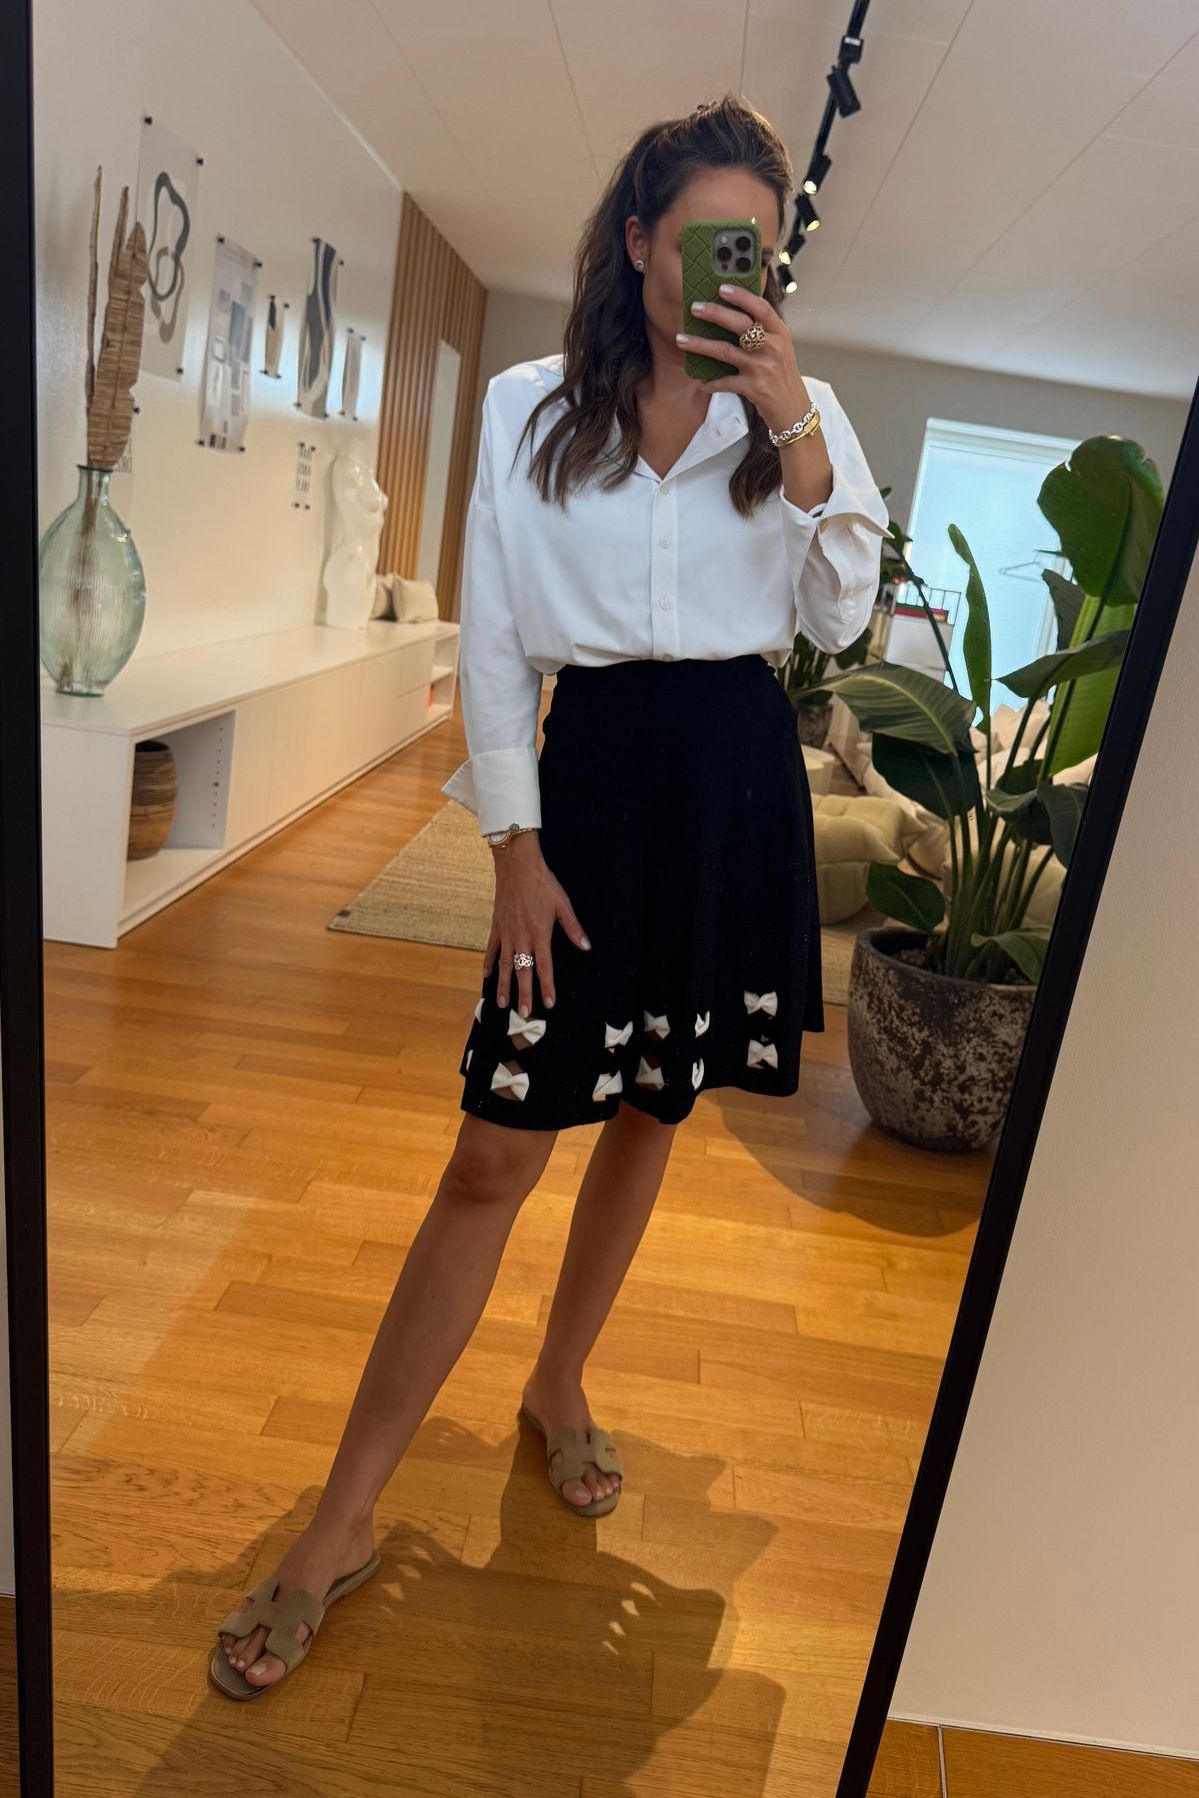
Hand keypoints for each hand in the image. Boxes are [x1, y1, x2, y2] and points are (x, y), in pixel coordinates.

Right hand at [482, 833, 590, 1014]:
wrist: (517, 866)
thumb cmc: (542, 883)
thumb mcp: (562, 904)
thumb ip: (573, 928)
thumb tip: (586, 947)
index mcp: (540, 934)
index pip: (544, 966)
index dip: (547, 986)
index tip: (549, 1003)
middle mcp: (522, 938)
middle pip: (522, 971)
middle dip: (524, 994)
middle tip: (523, 1014)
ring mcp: (506, 933)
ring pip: (503, 965)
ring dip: (503, 985)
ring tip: (502, 1003)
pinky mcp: (496, 926)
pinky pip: (491, 949)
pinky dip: (487, 963)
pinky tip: (485, 976)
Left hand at [677, 283, 809, 435]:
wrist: (794, 410)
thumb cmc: (782, 376)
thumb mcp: (780, 348)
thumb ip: (763, 331)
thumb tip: (731, 314)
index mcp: (780, 333)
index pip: (761, 308)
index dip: (741, 296)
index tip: (721, 288)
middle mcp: (772, 348)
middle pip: (740, 325)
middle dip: (715, 313)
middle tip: (694, 307)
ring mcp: (762, 368)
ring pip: (725, 351)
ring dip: (700, 345)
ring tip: (681, 339)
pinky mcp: (753, 388)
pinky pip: (725, 382)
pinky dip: (711, 383)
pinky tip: (700, 382)